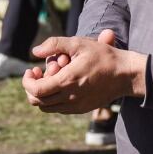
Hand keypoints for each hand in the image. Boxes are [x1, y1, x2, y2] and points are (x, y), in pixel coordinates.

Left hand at [22, 28, 144, 113]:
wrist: (125, 75)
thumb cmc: (103, 56)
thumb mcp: (79, 44)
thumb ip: (55, 45)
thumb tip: (35, 52)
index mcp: (67, 82)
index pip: (36, 90)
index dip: (27, 81)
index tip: (31, 70)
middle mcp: (70, 98)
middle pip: (37, 102)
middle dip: (32, 87)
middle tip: (37, 73)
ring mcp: (76, 106)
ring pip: (47, 108)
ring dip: (42, 94)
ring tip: (48, 78)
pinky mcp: (82, 109)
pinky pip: (59, 109)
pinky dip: (53, 99)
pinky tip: (60, 84)